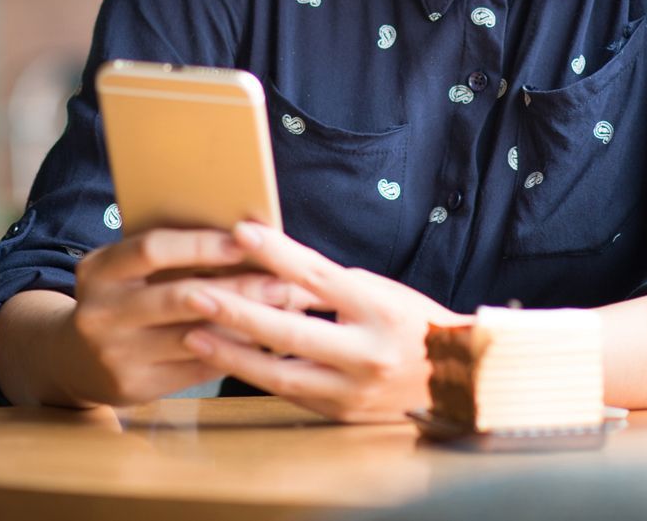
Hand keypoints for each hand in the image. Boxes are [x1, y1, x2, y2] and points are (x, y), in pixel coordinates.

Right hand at [61, 227, 325, 407]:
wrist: (72, 359)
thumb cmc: (120, 298)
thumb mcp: (126, 270)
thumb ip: (169, 253)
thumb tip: (247, 233)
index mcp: (98, 270)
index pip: (152, 249)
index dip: (200, 244)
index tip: (246, 239)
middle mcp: (99, 312)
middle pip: (180, 297)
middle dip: (238, 288)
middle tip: (283, 282)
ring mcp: (114, 354)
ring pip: (193, 338)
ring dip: (244, 324)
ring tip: (283, 311)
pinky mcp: (133, 387)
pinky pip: (195, 369)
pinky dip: (232, 352)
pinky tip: (261, 341)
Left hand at [181, 221, 468, 422]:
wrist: (454, 381)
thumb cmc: (410, 322)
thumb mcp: (377, 291)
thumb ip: (327, 286)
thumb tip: (272, 270)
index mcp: (378, 309)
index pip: (318, 276)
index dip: (277, 253)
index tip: (240, 232)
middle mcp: (365, 353)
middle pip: (288, 332)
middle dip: (235, 311)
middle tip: (193, 292)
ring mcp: (352, 390)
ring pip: (279, 374)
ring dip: (231, 354)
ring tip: (192, 334)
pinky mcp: (340, 414)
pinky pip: (289, 393)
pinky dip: (254, 375)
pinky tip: (224, 361)